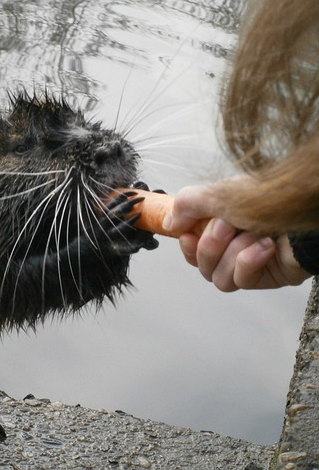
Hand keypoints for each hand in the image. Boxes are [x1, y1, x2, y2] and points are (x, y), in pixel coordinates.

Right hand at [164, 185, 310, 290]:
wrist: (305, 210)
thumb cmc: (270, 198)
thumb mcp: (217, 194)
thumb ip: (186, 205)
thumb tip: (169, 223)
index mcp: (221, 221)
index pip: (191, 247)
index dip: (187, 245)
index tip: (188, 234)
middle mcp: (233, 243)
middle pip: (201, 265)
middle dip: (211, 245)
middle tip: (229, 226)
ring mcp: (249, 262)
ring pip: (217, 276)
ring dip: (232, 254)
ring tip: (254, 236)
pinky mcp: (266, 277)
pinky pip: (240, 281)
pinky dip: (249, 262)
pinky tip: (265, 247)